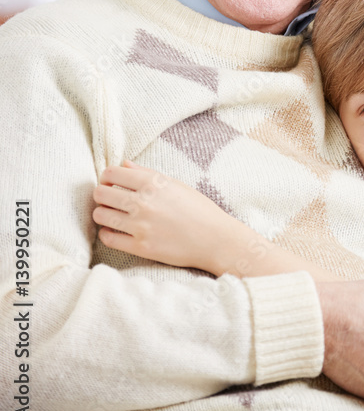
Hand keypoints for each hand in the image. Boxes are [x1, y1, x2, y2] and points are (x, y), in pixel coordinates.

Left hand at [92, 161, 253, 273]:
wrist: (216, 240)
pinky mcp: (140, 247)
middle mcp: (144, 202)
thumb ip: (147, 173)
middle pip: (100, 194)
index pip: (111, 173)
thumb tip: (124, 164)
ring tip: (114, 216)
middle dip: (102, 196)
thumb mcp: (177, 185)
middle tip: (110, 200)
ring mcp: (141, 225)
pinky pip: (108, 238)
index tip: (111, 183)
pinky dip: (108, 234)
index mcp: (153, 183)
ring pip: (100, 216)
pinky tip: (116, 231)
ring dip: (104, 214)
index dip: (107, 177)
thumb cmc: (200, 210)